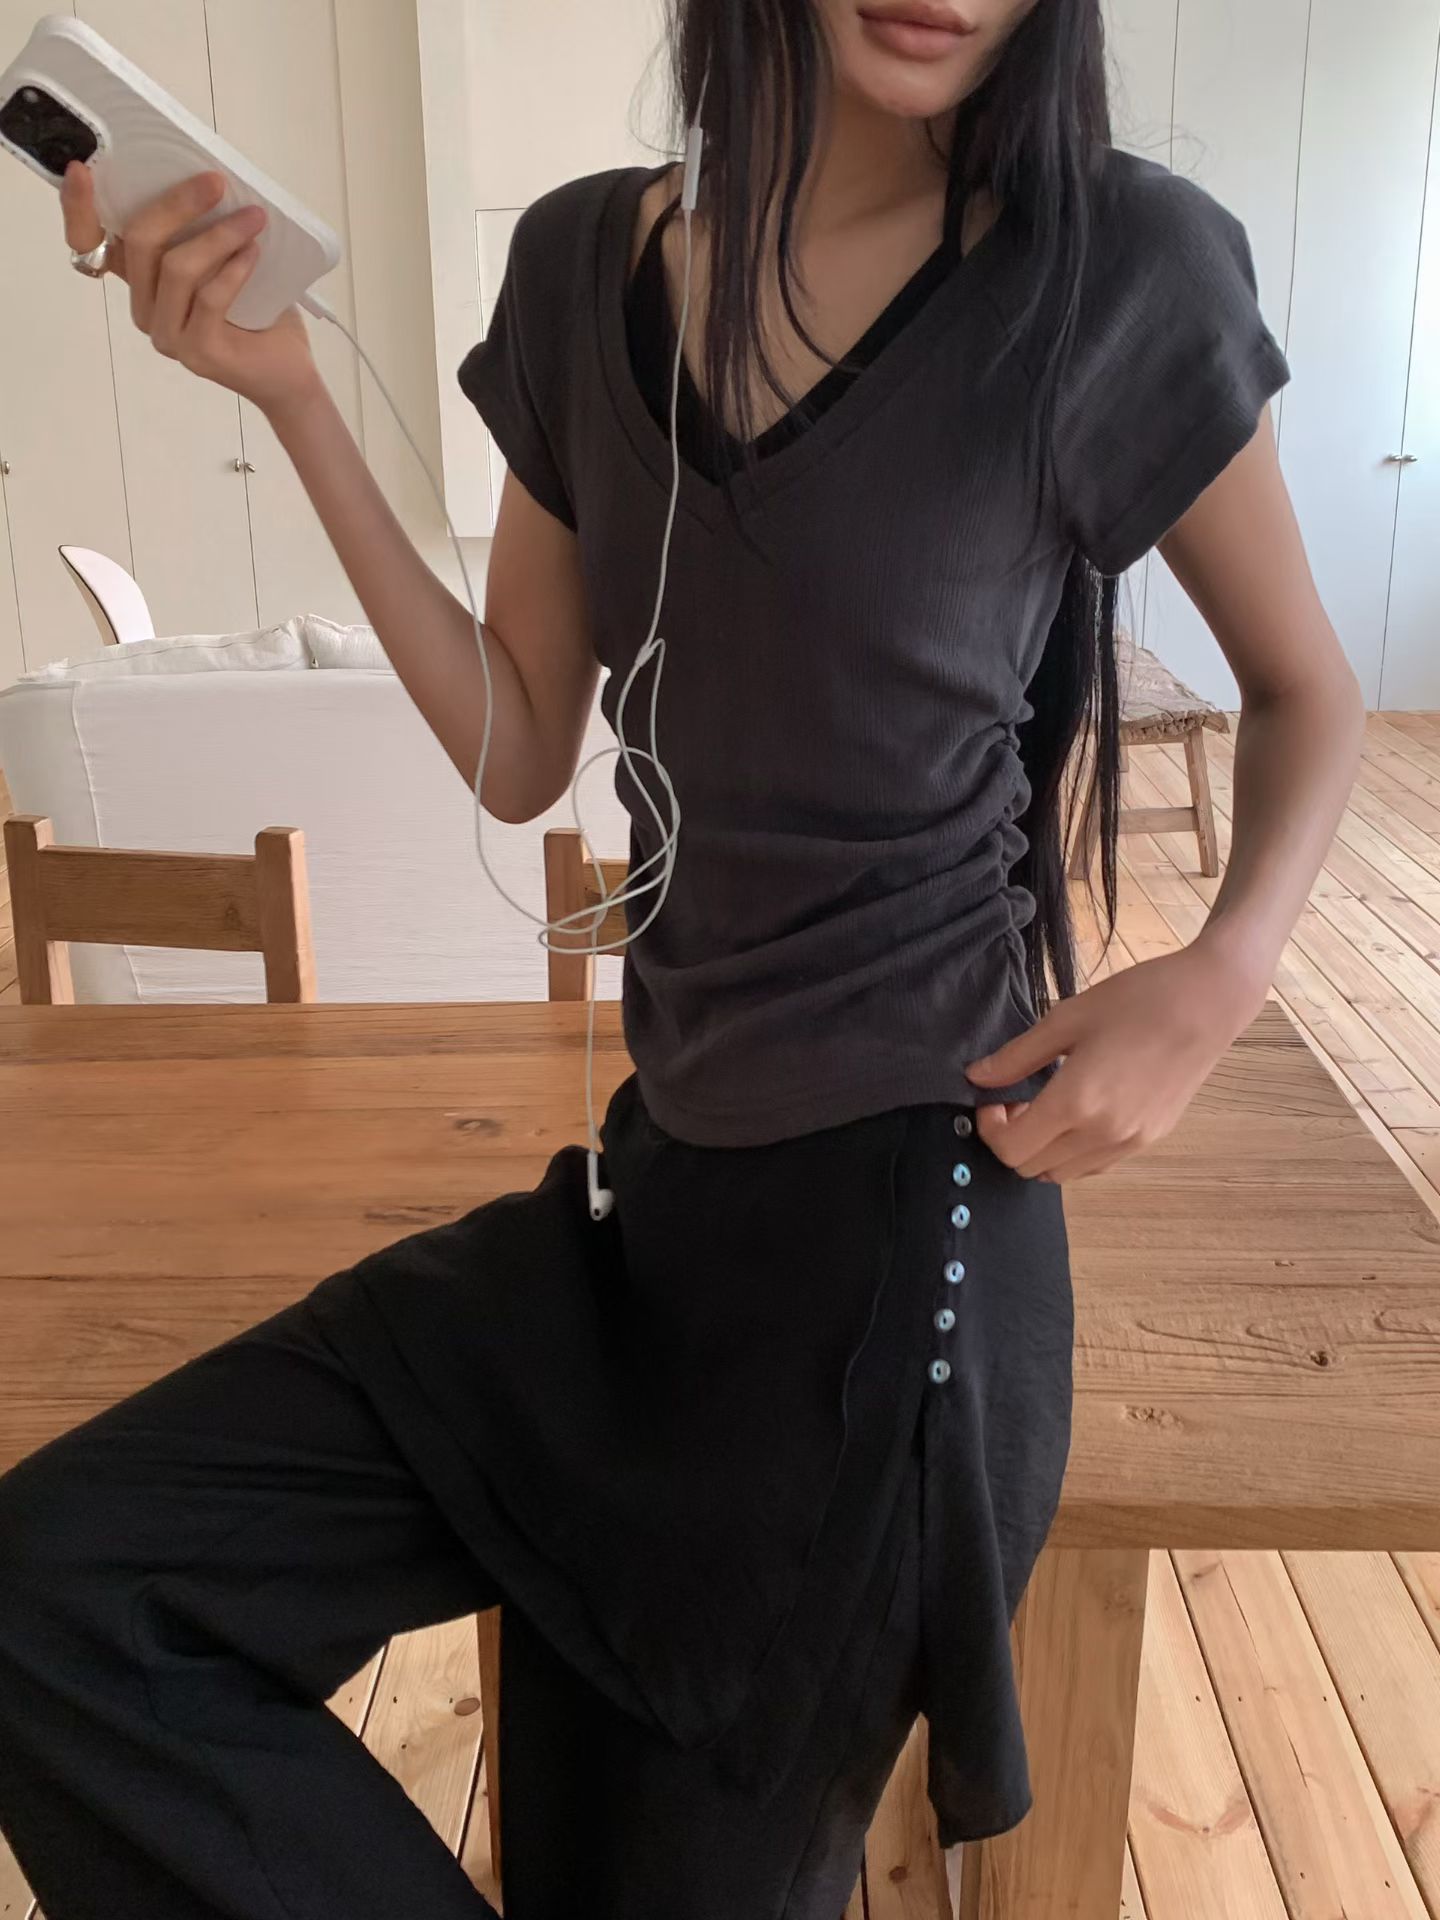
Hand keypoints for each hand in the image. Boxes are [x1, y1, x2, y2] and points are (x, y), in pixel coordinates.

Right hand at [60, 163, 320, 416]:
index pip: (89, 245)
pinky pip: (209, 299)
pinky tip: (254, 252)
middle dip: (177, 205)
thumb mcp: (222, 260)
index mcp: (140, 280)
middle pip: (140, 243)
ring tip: (253, 219)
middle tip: (216, 183)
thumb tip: (206, 178)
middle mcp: (145, 308)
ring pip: (176, 269)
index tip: (81, 170)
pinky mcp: (197, 354)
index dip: (77, 209)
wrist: (288, 373)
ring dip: (217, 236)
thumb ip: (197, 230)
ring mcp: (167, 335)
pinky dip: (233, 269)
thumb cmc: (256, 312)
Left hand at [965, 942, 1268, 1182]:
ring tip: (1046, 1108)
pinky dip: (1072, 1152)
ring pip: (1062, 1175)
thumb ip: (1017, 1056)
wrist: (1207, 1003)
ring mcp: (1130, 1143)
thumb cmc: (1136, 1000)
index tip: (992, 1099)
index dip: (989, 1129)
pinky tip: (1078, 1115)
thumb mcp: (1066, 1019)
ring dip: (1041, 1151)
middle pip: (1031, 1169)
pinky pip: (1094, 1165)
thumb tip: (976, 1077)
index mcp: (1076, 1103)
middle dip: (1011, 1140)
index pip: (1011, 1149)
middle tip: (1015, 1101)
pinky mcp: (1150, 1140)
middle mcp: (1103, 1134)